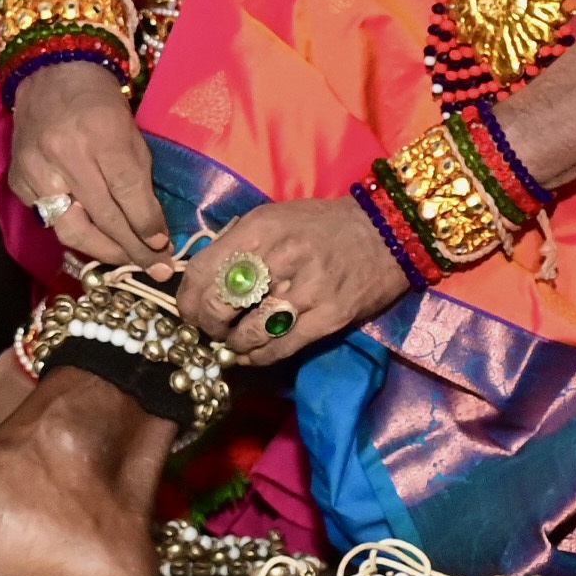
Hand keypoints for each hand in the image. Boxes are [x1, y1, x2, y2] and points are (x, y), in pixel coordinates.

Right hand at [7, 66, 168, 270]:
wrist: (51, 74)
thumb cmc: (100, 103)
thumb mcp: (130, 131)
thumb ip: (140, 177)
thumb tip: (155, 227)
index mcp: (101, 135)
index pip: (127, 192)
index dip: (147, 225)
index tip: (164, 247)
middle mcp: (66, 155)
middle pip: (102, 217)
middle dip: (132, 249)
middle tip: (156, 269)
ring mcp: (37, 170)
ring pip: (71, 229)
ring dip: (104, 252)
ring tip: (127, 263)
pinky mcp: (19, 181)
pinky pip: (49, 219)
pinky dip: (73, 232)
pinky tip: (94, 240)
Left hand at [174, 193, 404, 353]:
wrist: (388, 233)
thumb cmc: (324, 225)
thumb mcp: (276, 218)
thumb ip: (239, 243)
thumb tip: (201, 280)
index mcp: (263, 228)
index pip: (205, 269)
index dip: (188, 299)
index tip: (188, 312)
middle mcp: (283, 256)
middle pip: (222, 303)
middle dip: (209, 324)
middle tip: (211, 330)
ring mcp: (309, 288)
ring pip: (251, 331)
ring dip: (235, 344)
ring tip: (236, 342)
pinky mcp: (330, 316)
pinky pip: (282, 347)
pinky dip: (261, 357)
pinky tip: (254, 355)